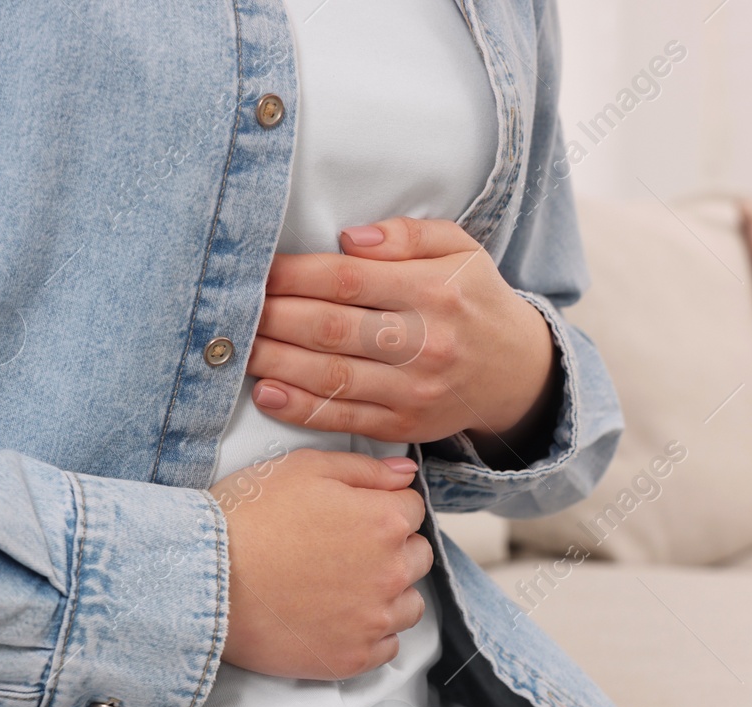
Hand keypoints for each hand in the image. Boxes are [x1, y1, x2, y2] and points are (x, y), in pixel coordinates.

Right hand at [213, 449, 431, 679]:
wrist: (203, 577)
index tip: (351, 517)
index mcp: (384, 521)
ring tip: (340, 588)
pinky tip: (334, 619)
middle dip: (390, 550)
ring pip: (408, 605)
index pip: (412, 510)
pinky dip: (368, 634)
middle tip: (342, 551)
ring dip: (387, 594)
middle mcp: (391, 572)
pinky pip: (386, 647)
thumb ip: (365, 469)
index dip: (381, 508)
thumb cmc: (247, 516)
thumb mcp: (303, 469)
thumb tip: (407, 473)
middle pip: (417, 557)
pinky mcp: (352, 658)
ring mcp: (373, 620)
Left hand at [248, 216, 556, 447]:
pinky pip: (343, 419)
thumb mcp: (459, 250)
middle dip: (274, 317)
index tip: (259, 270)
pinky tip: (265, 391)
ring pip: (331, 376)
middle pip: (332, 328)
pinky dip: (299, 408)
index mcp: (436, 291)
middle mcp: (426, 343)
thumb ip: (407, 235)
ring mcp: (414, 391)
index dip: (295, 275)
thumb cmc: (473, 301)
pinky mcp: (404, 426)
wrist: (516, 373)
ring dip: (275, 362)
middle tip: (235, 308)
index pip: (349, 280)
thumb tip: (348, 237)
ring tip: (237, 347)